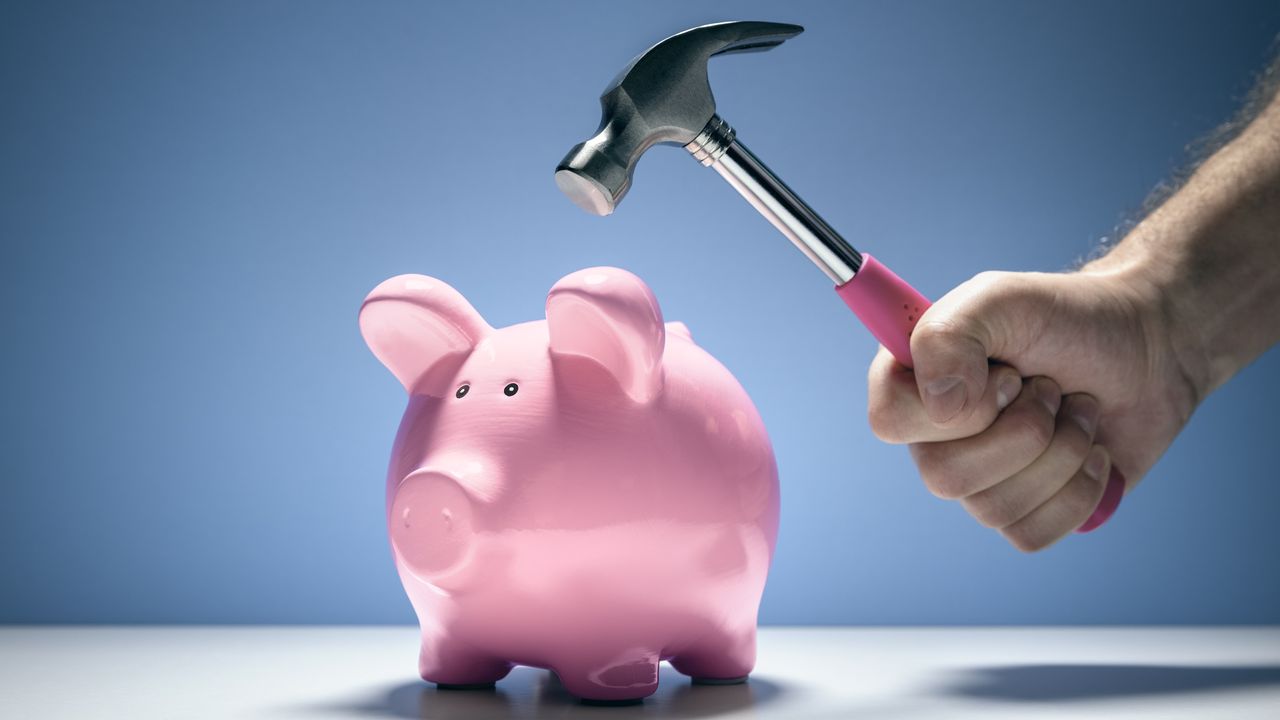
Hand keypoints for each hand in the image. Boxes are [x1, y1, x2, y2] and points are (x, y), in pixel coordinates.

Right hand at [867, 267, 1199, 550]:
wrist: (1149, 348)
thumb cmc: (1070, 318)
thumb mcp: (1002, 298)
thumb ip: (947, 335)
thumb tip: (942, 410)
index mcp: (915, 381)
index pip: (889, 422)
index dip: (954, 407)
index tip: (1005, 373)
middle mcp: (936, 436)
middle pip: (942, 478)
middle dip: (1023, 431)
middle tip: (1050, 388)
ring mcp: (979, 480)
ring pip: (991, 510)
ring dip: (1059, 453)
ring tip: (1078, 411)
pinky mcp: (1025, 513)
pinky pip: (1029, 534)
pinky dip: (1077, 491)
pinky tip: (1091, 453)